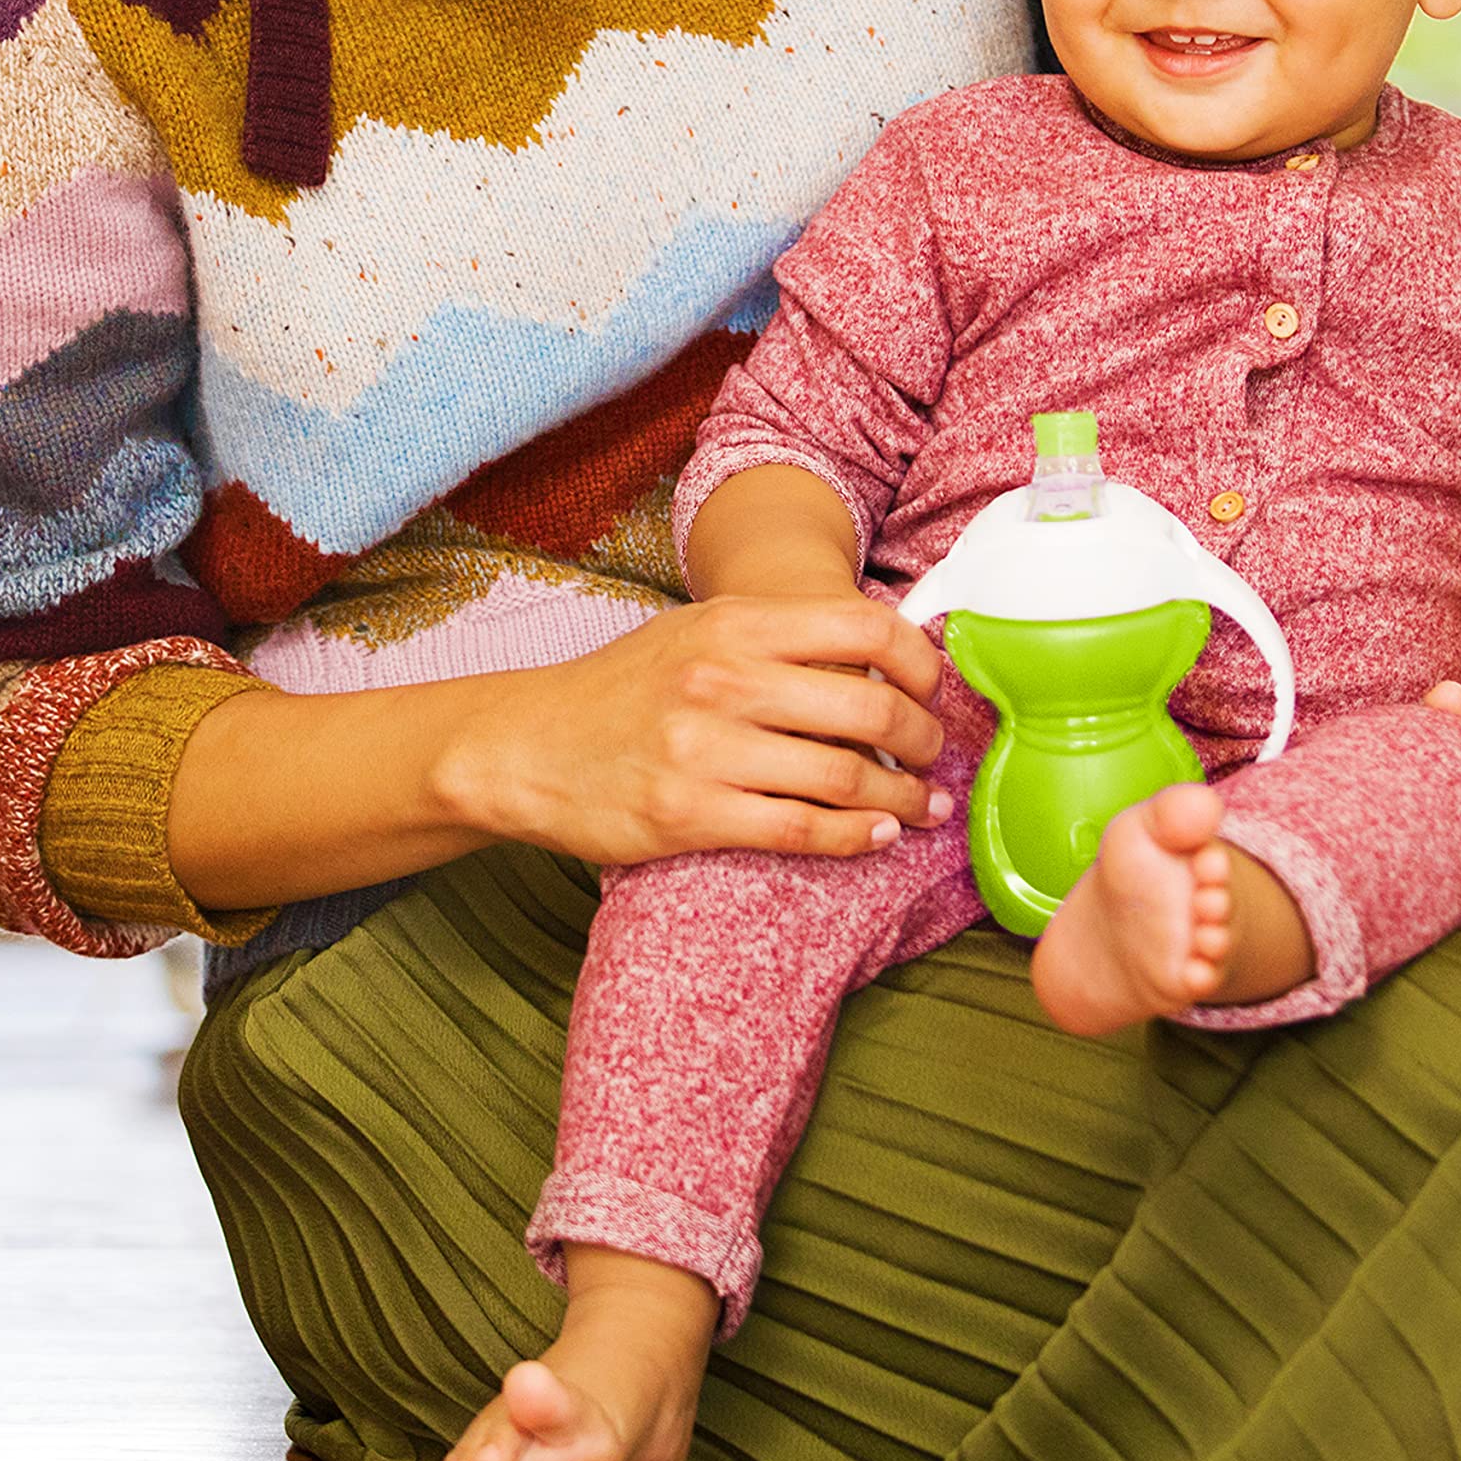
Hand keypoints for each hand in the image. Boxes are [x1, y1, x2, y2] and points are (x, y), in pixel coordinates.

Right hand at [433, 593, 949, 865]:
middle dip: (923, 740)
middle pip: (870, 708)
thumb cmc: (624, 688)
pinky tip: (875, 838)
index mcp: (735, 622)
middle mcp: (725, 678)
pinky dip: (854, 839)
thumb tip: (879, 647)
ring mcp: (706, 749)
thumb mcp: (699, 631)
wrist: (526, 745)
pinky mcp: (689, 815)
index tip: (933, 690)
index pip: (866, 626)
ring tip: (921, 808)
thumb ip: (780, 635)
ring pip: (844, 778)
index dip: (920, 662)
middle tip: (934, 756)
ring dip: (901, 800)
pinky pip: (800, 832)